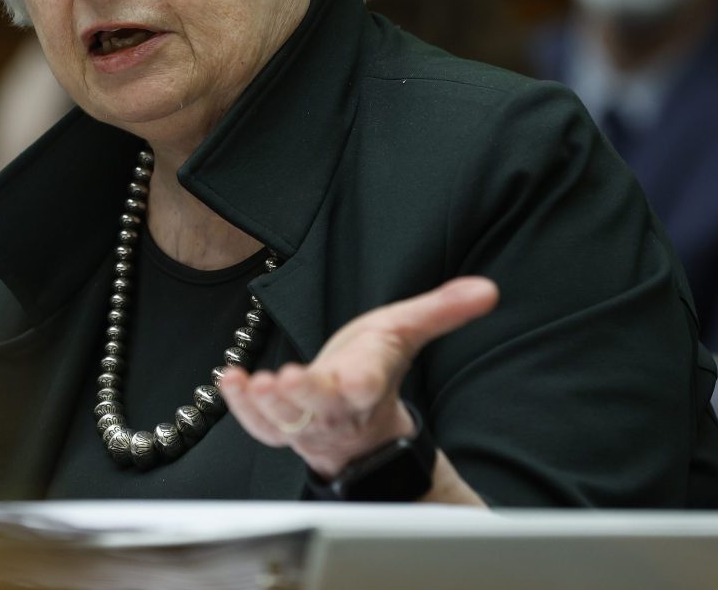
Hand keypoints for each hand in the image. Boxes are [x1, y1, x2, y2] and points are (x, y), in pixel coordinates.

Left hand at [218, 276, 497, 496]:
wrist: (361, 424)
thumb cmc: (375, 367)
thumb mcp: (407, 331)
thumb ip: (442, 310)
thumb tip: (488, 289)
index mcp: (368, 383)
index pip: (366, 386)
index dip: (358, 384)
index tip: (354, 380)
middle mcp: (336, 408)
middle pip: (320, 408)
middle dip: (302, 397)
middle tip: (285, 381)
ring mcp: (306, 422)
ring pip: (287, 424)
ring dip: (267, 406)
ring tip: (254, 383)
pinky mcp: (280, 428)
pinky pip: (259, 427)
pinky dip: (241, 408)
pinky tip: (229, 381)